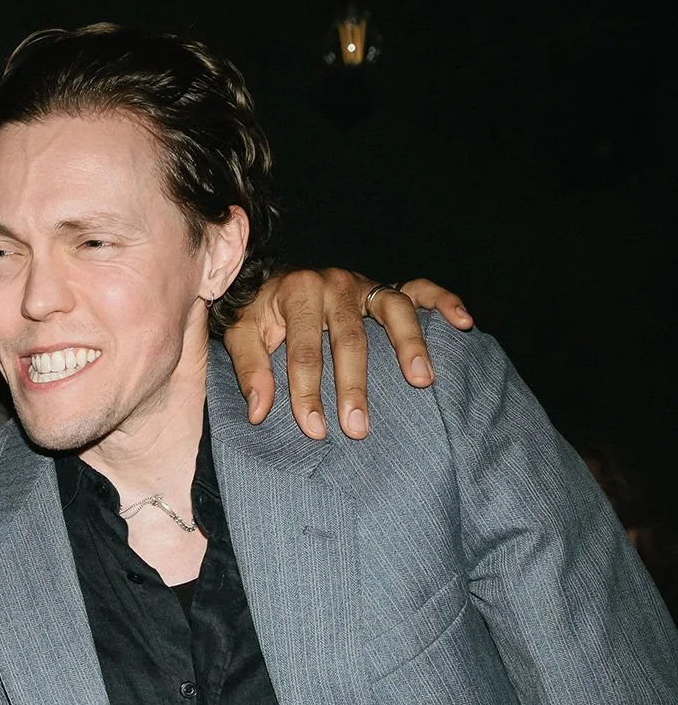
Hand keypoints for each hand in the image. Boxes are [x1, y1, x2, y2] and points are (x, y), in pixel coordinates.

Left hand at [225, 270, 474, 440]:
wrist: (271, 275)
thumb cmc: (259, 310)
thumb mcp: (242, 332)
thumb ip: (250, 369)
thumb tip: (259, 412)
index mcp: (296, 293)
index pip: (303, 351)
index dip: (307, 392)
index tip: (314, 429)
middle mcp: (334, 284)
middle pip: (350, 338)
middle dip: (355, 386)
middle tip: (359, 428)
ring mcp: (364, 283)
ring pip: (393, 311)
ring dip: (409, 346)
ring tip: (421, 382)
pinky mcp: (384, 286)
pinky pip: (421, 289)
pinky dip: (445, 302)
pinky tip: (463, 323)